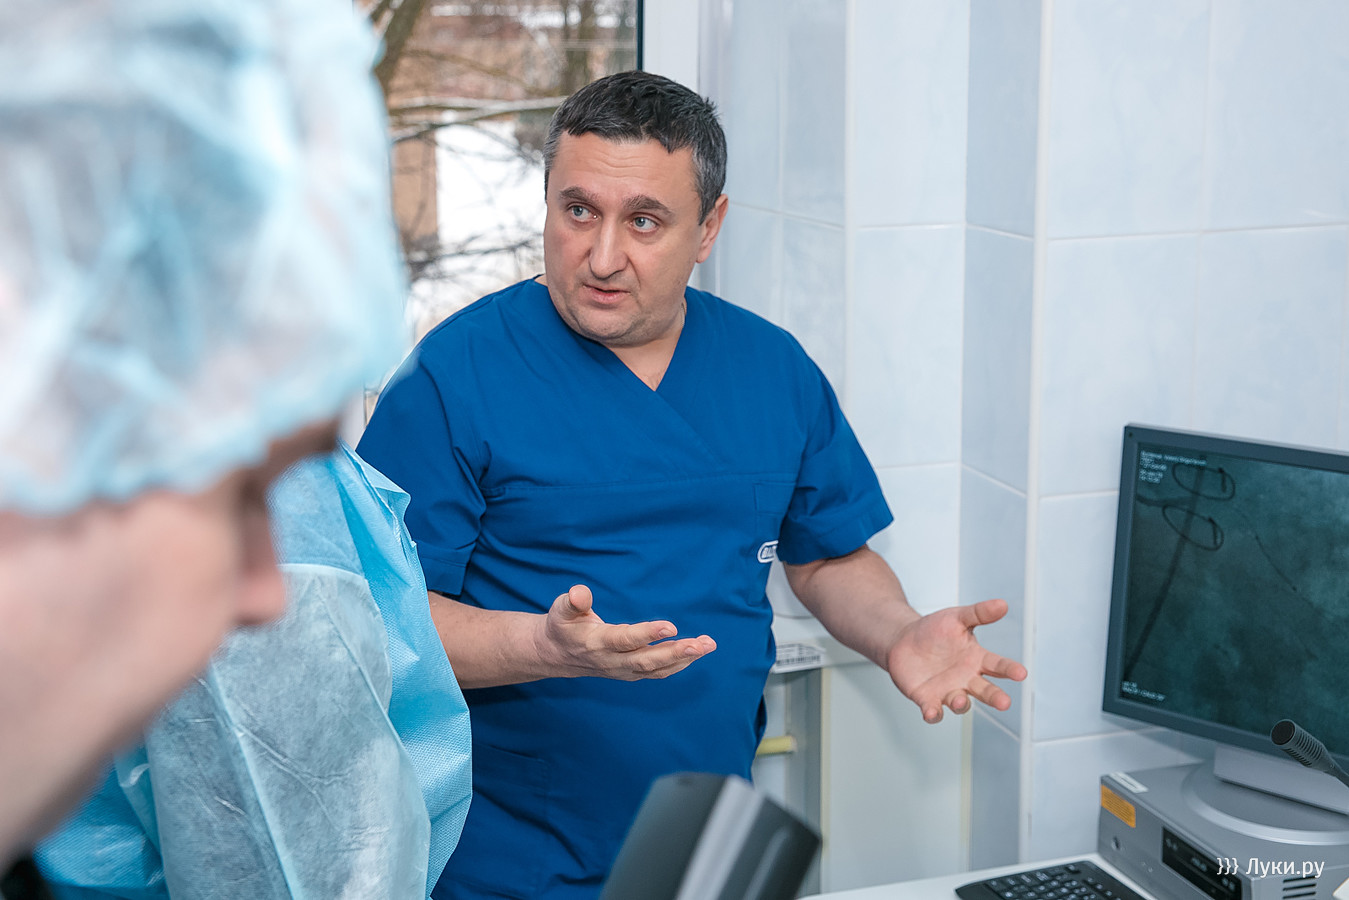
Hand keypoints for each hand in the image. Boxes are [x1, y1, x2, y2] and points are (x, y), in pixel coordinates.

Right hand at [533, 585, 716, 680]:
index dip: (647, 634)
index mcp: (596, 643)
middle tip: (701, 644)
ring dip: (684, 659)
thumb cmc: (563, 626)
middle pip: (647, 660)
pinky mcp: (630, 673)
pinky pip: (657, 672)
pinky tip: (696, 652)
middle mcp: (612, 660)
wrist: (556, 655)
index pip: (625, 640)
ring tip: (707, 645)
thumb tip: (579, 592)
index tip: (670, 626)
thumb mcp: (560, 610)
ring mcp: (623, 670)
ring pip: (656, 669)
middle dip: (676, 653)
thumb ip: (572, 601)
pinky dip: (678, 664)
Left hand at [885, 598, 1026, 722]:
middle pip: (985, 691)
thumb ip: (979, 613)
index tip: (1021, 673)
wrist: (903, 640)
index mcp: (976, 659)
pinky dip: (933, 714)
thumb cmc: (934, 630)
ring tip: (960, 700)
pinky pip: (933, 710)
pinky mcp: (927, 698)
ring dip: (962, 704)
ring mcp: (948, 690)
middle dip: (995, 697)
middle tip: (1004, 702)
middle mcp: (966, 679)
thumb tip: (1002, 604)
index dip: (1009, 669)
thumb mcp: (957, 617)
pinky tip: (932, 713)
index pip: (998, 665)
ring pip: (960, 703)